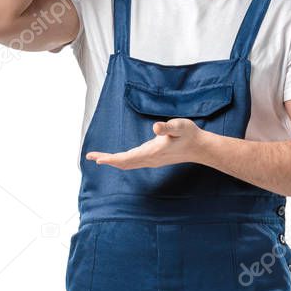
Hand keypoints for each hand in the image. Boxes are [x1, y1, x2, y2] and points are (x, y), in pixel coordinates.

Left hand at [85, 118, 206, 169]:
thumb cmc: (189, 134)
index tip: (98, 160)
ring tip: (98, 157)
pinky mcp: (152, 157)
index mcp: (152, 152)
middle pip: (124, 163)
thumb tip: (156, 127)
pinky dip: (121, 160)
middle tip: (90, 156)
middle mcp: (149, 159)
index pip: (128, 158)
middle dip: (107, 160)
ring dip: (113, 160)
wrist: (200, 147)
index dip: (112, 159)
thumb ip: (168, 127)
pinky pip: (132, 161)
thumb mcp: (180, 126)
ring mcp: (151, 160)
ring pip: (127, 163)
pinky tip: (116, 158)